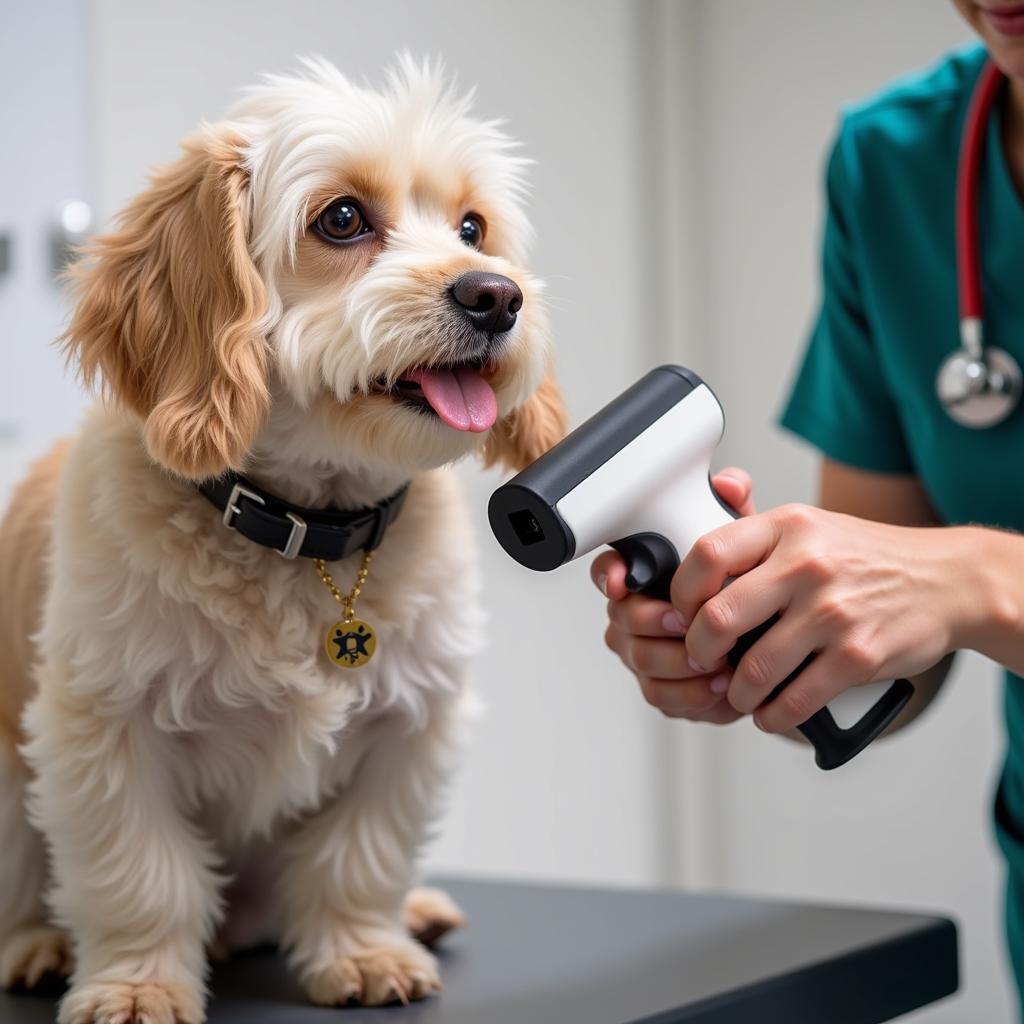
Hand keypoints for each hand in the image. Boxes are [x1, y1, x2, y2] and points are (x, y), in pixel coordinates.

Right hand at [591, 469, 754, 722]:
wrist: (770, 638)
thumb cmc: (747, 587)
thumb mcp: (747, 544)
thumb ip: (736, 512)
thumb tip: (732, 484)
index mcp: (646, 575)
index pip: (609, 569)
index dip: (611, 575)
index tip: (621, 582)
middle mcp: (635, 613)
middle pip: (625, 621)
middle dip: (659, 625)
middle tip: (691, 626)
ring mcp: (644, 652)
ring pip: (642, 660)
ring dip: (681, 664)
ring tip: (719, 662)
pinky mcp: (662, 687)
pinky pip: (661, 695)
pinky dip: (691, 695)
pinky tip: (718, 685)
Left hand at [672, 504, 980, 733]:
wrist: (948, 580)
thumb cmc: (864, 557)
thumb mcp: (809, 525)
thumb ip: (754, 531)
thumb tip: (707, 521)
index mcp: (786, 527)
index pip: (707, 554)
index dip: (681, 592)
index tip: (682, 613)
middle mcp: (807, 565)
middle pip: (718, 617)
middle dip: (698, 651)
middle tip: (702, 661)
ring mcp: (833, 611)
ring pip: (753, 669)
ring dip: (735, 693)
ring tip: (737, 693)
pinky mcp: (858, 655)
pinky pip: (796, 699)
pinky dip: (773, 715)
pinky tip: (769, 712)